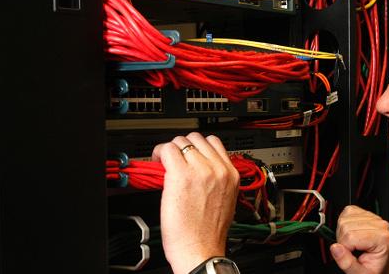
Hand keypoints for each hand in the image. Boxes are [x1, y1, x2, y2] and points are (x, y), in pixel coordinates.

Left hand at [152, 132, 239, 273]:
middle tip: (175, 160)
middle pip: (197, 139)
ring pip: (181, 142)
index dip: (197, 148)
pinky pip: (167, 150)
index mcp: (231, 175)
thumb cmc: (209, 233)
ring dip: (171, 150)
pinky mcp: (180, 175)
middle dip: (184, 147)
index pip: (214, 143)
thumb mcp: (225, 200)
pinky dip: (159, 154)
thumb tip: (200, 169)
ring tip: (165, 163)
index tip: (189, 156)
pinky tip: (157, 163)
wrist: (200, 249)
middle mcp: (218, 169)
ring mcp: (200, 170)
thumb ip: (217, 180)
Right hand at [331, 205, 388, 273]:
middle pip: (346, 226)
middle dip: (343, 241)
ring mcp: (373, 217)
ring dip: (343, 233)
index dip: (345, 249)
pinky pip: (346, 212)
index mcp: (382, 238)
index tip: (352, 256)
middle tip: (352, 250)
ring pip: (344, 219)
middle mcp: (380, 225)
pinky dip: (344, 224)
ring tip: (353, 244)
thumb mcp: (360, 273)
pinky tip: (352, 234)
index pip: (351, 236)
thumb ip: (347, 263)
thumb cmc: (372, 269)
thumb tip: (335, 248)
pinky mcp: (364, 212)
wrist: (378, 266)